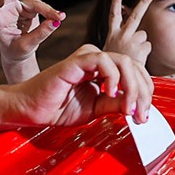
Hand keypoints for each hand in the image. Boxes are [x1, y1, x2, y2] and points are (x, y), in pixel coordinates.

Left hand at [0, 0, 64, 80]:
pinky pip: (43, 8)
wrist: (19, 54)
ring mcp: (19, 6)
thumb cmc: (17, 50)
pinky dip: (51, 13)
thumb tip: (56, 21)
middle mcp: (7, 9)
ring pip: (36, 3)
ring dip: (47, 10)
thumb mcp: (26, 46)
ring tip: (59, 17)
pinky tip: (58, 17)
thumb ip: (40, 34)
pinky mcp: (30, 8)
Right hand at [4, 45, 154, 126]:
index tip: (143, 116)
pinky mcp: (76, 61)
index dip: (144, 93)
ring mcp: (87, 58)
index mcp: (104, 70)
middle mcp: (98, 60)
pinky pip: (103, 61)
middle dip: (143, 92)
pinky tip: (109, 93)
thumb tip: (138, 107)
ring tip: (127, 108)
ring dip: (132, 87)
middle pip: (133, 66)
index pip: (134, 73)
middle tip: (140, 115)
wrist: (30, 110)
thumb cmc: (58, 108)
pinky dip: (113, 77)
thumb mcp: (96, 109)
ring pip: (123, 61)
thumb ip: (115, 104)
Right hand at [103, 0, 153, 65]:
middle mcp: (121, 34)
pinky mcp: (138, 47)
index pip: (114, 15)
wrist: (114, 80)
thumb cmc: (114, 68)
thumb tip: (130, 36)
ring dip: (140, 44)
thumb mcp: (111, 53)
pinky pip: (147, 46)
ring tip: (133, 55)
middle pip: (135, 15)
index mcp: (112, 35)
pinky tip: (137, 59)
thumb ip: (119, 42)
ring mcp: (130, 40)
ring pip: (143, 35)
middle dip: (144, 2)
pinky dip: (144, 53)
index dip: (116, 2)